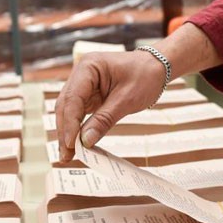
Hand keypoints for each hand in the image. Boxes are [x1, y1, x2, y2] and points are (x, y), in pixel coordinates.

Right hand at [54, 23, 222, 161]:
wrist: (157, 67)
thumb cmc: (145, 76)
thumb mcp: (127, 100)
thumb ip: (104, 120)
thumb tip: (86, 141)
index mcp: (88, 67)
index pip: (72, 98)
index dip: (70, 123)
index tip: (71, 144)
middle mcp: (81, 74)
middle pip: (65, 105)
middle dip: (65, 131)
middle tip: (66, 155)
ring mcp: (83, 84)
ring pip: (68, 111)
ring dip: (68, 132)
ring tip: (68, 154)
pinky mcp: (88, 94)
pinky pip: (78, 112)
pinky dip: (77, 128)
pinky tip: (77, 143)